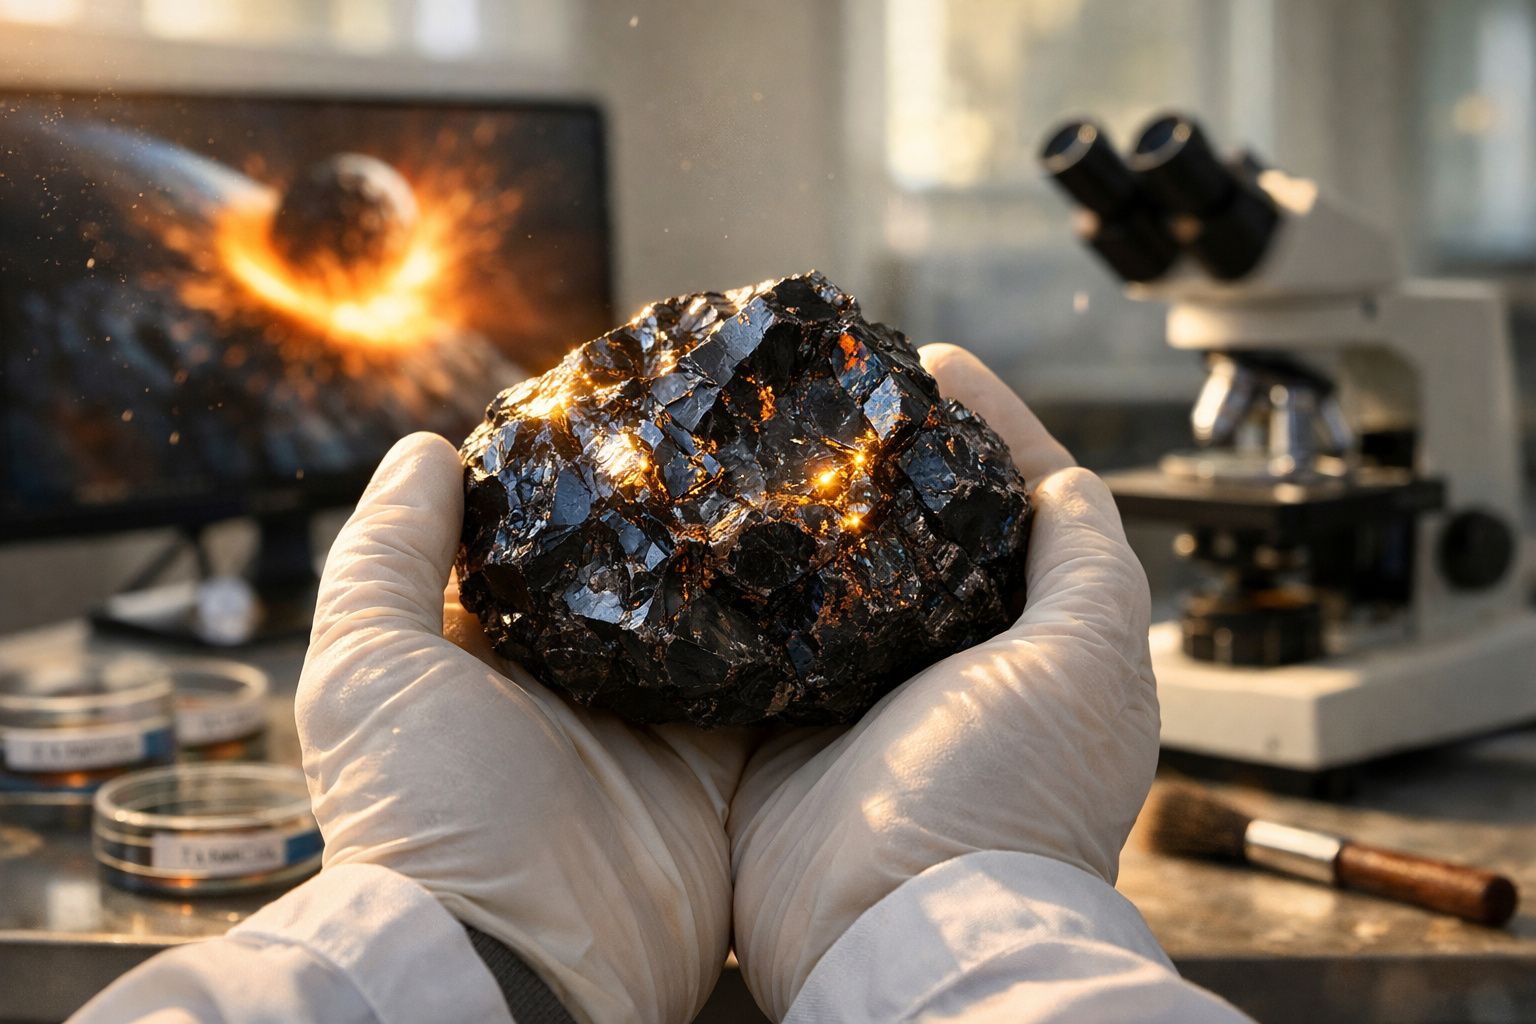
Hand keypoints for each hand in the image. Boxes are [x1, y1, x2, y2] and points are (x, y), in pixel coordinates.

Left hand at [296, 433, 750, 1023]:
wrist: (515, 964)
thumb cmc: (417, 813)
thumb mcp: (366, 668)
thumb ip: (387, 555)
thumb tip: (427, 449)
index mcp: (482, 655)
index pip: (525, 542)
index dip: (558, 476)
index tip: (609, 400)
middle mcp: (567, 685)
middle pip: (621, 575)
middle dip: (661, 511)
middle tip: (713, 424)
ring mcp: (644, 725)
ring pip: (696, 619)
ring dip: (728, 562)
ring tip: (773, 471)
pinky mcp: (714, 766)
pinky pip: (758, 686)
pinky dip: (780, 636)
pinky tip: (813, 564)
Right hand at [728, 344, 1161, 1018]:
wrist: (898, 927)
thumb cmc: (1015, 798)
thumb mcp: (1090, 663)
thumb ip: (1090, 565)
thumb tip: (1067, 483)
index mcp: (1031, 647)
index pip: (1017, 511)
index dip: (987, 429)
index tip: (937, 363)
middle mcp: (949, 668)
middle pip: (919, 534)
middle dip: (885, 462)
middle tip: (837, 391)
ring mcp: (863, 700)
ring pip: (836, 576)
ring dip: (810, 513)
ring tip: (770, 433)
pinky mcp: (782, 729)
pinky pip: (764, 637)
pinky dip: (746, 584)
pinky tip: (716, 522)